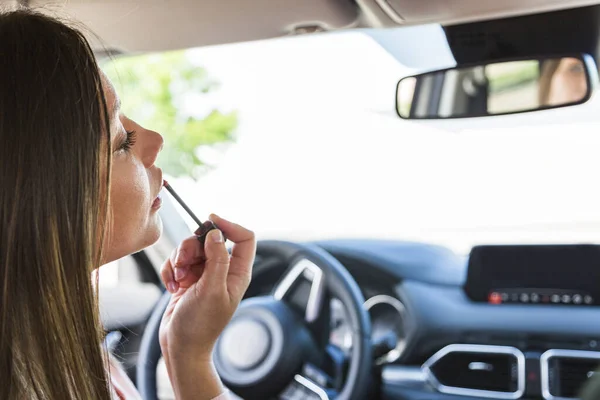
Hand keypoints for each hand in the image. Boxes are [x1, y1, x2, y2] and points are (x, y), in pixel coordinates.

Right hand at [158, 214, 255, 397]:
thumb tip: (217, 234)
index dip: (229, 225)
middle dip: (193, 246)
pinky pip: (177, 261)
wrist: (180, 347)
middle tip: (184, 262)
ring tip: (178, 278)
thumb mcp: (211, 290)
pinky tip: (171, 286)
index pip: (244, 238)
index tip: (210, 220)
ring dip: (179, 259)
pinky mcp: (187, 279)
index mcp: (237, 273)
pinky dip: (170, 269)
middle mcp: (223, 271)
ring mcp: (204, 274)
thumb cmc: (200, 325)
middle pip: (210, 239)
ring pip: (191, 248)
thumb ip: (217, 260)